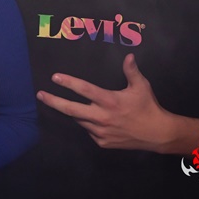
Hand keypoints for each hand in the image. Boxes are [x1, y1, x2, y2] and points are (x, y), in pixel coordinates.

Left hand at [37, 54, 173, 151]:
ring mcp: (101, 132)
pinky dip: (88, 123)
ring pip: (79, 120)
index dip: (69, 83)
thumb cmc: (148, 107)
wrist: (158, 135)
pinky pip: (88, 130)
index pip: (85, 90)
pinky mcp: (102, 142)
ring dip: (73, 112)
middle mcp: (102, 117)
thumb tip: (129, 55)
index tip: (55, 78)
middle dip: (53, 101)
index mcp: (110, 101)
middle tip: (40, 95)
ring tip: (69, 104)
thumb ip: (131, 71)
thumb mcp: (141, 87)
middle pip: (71, 109)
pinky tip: (94, 119)